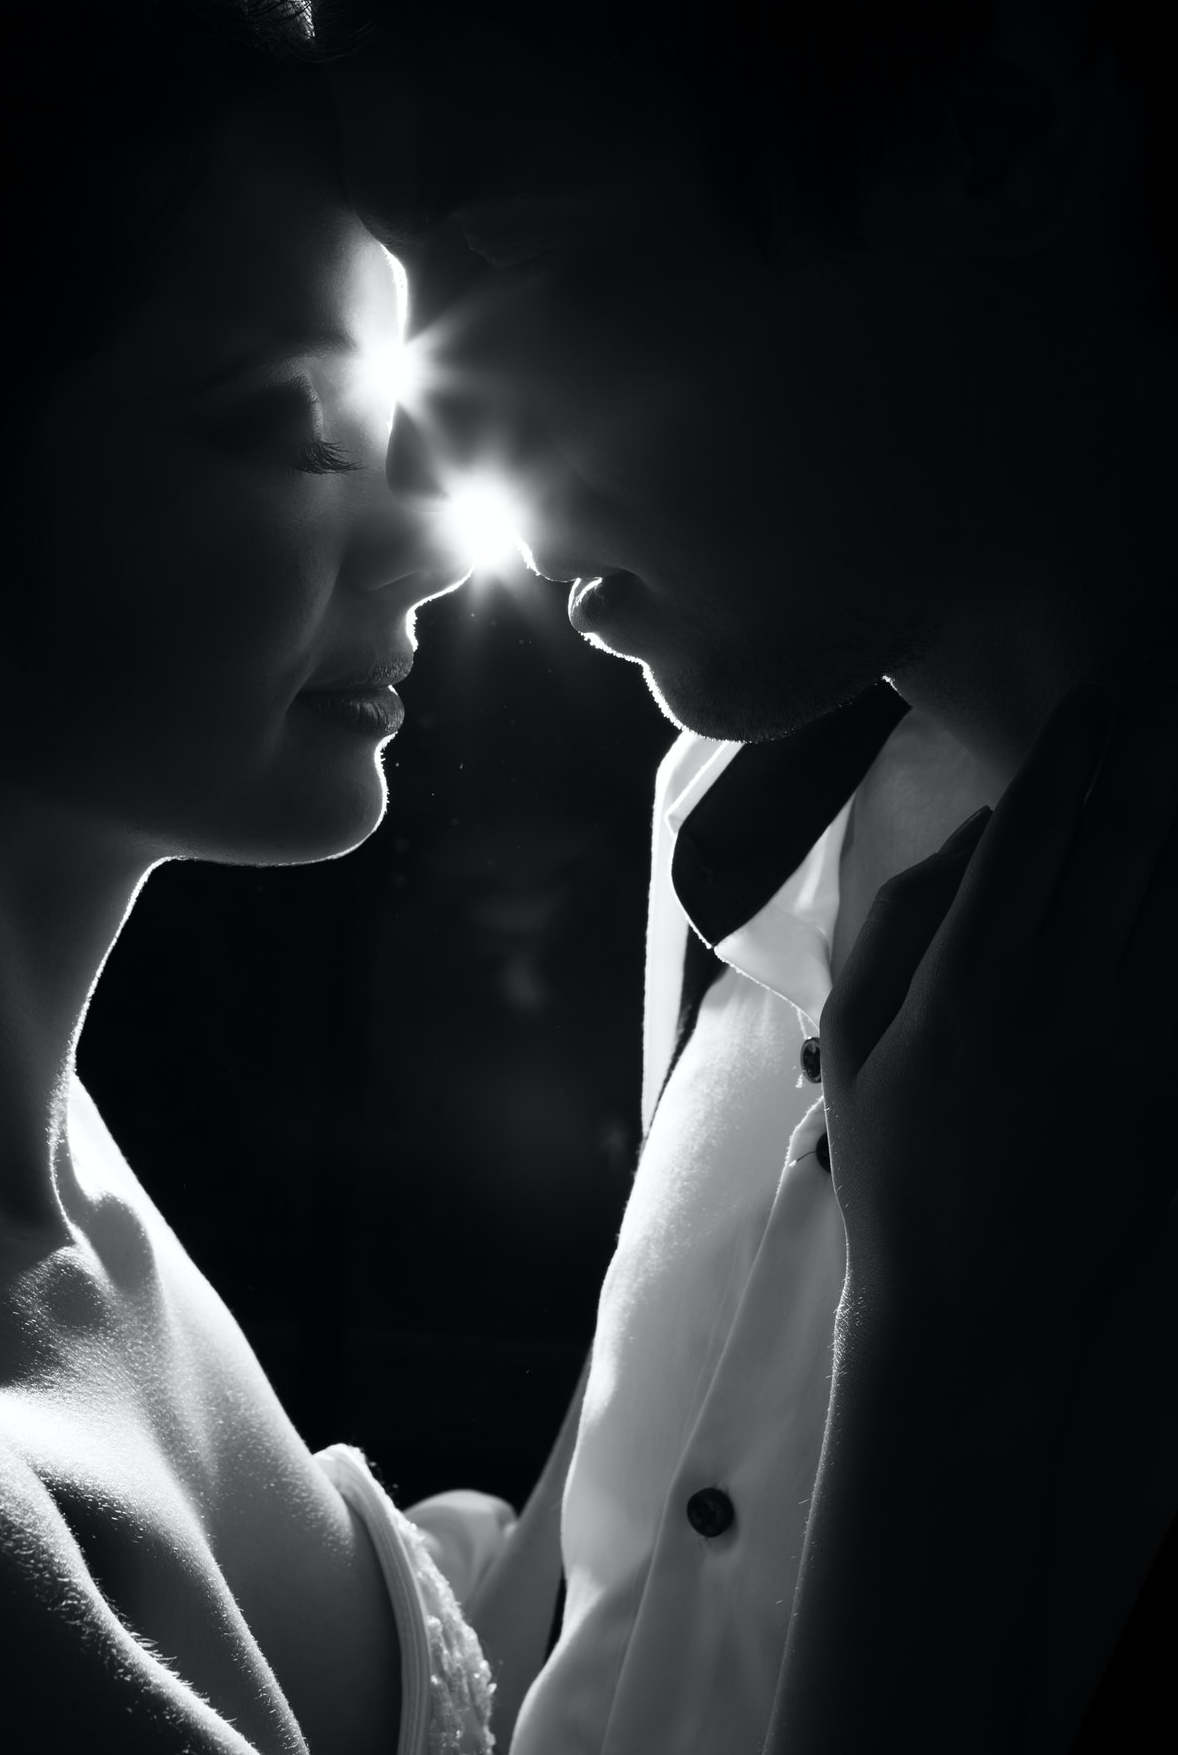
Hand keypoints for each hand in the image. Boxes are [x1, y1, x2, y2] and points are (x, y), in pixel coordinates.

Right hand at [820, 674, 1177, 1357]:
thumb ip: (899, 924)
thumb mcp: (851, 1041)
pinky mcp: (1174, 1083)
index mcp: (971, 978)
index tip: (1093, 702)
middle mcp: (1065, 995)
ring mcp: (1135, 1041)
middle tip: (1164, 690)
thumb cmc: (894, 1167)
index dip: (1071, 753)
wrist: (979, 1307)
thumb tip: (974, 837)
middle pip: (1130, 841)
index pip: (1036, 832)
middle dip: (1152, 752)